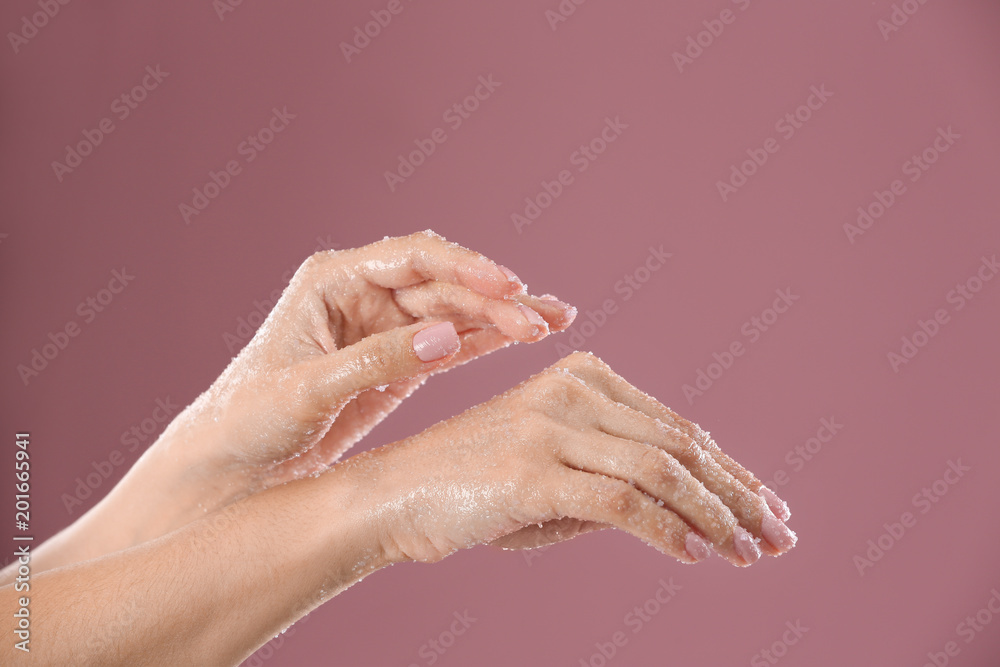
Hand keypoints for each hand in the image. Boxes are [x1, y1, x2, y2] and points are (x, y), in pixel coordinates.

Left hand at [166, 230, 576, 491]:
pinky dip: (489, 340)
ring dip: (502, 316)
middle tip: (540, 320)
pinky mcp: (398, 363)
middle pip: (443, 284)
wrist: (230, 467)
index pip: (411, 258)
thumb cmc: (248, 420)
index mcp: (331, 282)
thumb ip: (376, 360)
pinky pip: (453, 344)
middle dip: (494, 297)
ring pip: (455, 311)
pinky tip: (527, 336)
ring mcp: (383, 328)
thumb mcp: (306, 390)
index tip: (508, 283)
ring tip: (553, 322)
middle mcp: (362, 296)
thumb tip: (446, 335)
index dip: (464, 266)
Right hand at [346, 351, 795, 566]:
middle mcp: (572, 391)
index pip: (677, 427)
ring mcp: (551, 426)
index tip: (767, 506)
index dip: (731, 470)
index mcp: (582, 377)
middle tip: (780, 535)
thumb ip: (620, 480)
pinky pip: (623, 500)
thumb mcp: (558, 478)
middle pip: (680, 444)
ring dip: (717, 516)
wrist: (392, 497)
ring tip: (752, 552)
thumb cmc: (474, 490)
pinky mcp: (532, 468)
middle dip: (739, 494)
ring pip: (662, 470)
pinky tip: (700, 555)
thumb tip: (698, 517)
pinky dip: (669, 530)